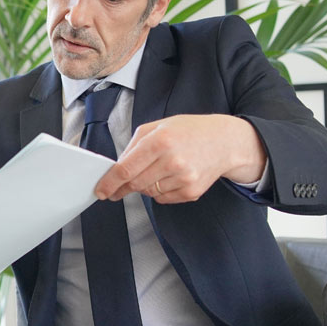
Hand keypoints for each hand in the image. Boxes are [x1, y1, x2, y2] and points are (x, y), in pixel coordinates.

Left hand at [96, 114, 267, 203]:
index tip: (100, 190)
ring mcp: (184, 179)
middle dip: (121, 187)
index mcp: (160, 141)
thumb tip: (116, 168)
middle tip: (115, 189)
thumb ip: (134, 146)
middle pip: (134, 184)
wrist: (226, 142)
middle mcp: (173, 161)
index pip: (126, 169)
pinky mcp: (192, 192)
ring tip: (154, 171)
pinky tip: (168, 177)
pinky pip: (162, 199)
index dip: (109, 183)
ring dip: (142, 186)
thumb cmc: (188, 131)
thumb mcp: (158, 126)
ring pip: (147, 192)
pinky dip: (158, 191)